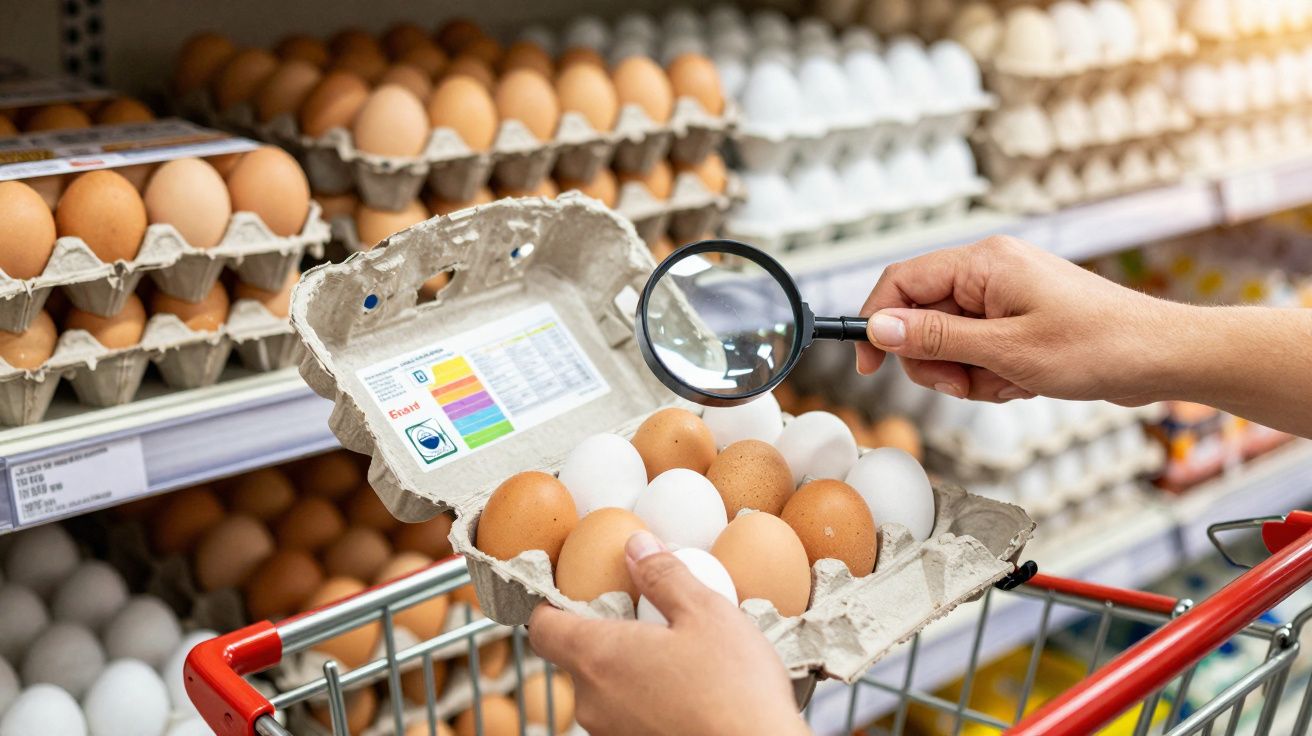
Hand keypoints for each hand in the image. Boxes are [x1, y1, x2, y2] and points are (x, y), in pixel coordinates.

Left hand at [528, 532, 809, 735]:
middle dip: (606, 634)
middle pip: (576, 657)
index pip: (542, 627)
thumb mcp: (706, 613)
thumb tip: (637, 547)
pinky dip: (646, 698)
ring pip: (604, 690)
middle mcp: (593, 701)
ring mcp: (611, 733)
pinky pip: (627, 716)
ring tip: (677, 656)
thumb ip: (664, 576)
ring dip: (629, 669)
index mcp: (598, 657)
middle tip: (645, 617)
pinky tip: (688, 692)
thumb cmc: (735, 690)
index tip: (573, 592)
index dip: (551, 605)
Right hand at [854, 235, 1180, 404]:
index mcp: (984, 263)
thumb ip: (936, 339)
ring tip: (1009, 381)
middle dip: (936, 360)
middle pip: (922, 317)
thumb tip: (880, 328)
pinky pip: (979, 349)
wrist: (1162, 357)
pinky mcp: (1019, 317)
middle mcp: (990, 271)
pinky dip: (992, 374)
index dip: (877, 322)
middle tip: (966, 383)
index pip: (901, 281)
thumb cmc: (1099, 345)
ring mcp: (1005, 295)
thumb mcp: (1005, 351)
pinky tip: (1024, 380)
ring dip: (968, 373)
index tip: (870, 363)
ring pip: (950, 341)